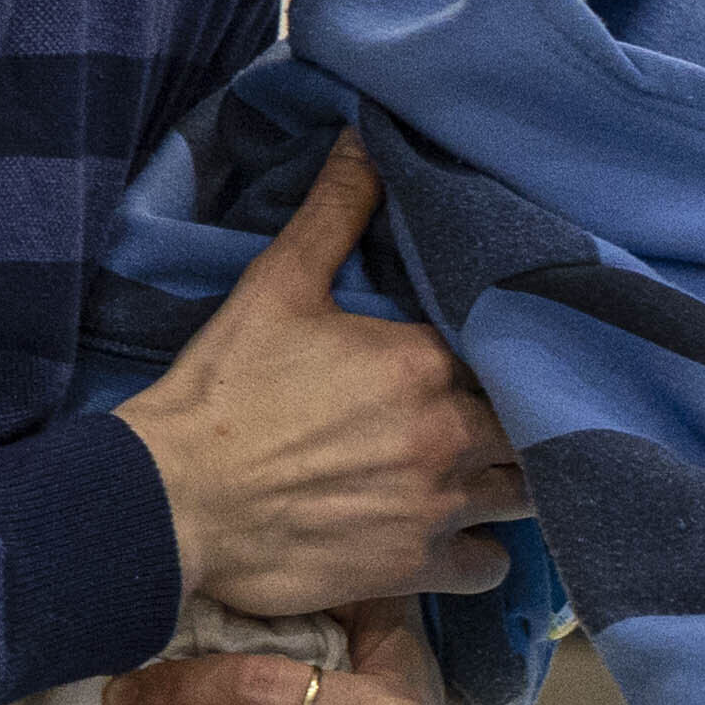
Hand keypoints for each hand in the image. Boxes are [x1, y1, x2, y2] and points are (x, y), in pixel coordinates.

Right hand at [115, 147, 525, 610]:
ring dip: (515, 482)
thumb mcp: (276, 285)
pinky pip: (491, 565)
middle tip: (507, 414)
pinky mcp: (414, 567)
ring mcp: (438, 505)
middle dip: (524, 419)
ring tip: (494, 471)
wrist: (172, 500)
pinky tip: (465, 536)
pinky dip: (484, 552)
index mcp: (424, 359)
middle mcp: (449, 433)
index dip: (512, 352)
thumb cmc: (222, 391)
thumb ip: (335, 212)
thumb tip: (367, 138)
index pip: (509, 348)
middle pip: (532, 424)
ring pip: (526, 495)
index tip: (503, 352)